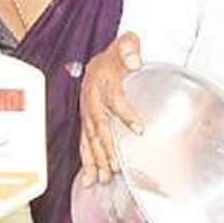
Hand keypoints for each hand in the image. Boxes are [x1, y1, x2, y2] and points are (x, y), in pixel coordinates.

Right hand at [78, 32, 144, 185]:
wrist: (101, 61)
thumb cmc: (117, 55)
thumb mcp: (126, 44)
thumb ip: (130, 49)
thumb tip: (135, 60)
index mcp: (102, 82)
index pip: (115, 99)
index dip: (126, 114)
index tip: (139, 129)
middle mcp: (92, 100)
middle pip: (100, 126)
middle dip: (107, 148)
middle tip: (116, 166)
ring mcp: (87, 114)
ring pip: (90, 139)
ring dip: (97, 160)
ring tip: (103, 178)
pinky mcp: (86, 124)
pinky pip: (84, 144)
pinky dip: (86, 162)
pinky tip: (89, 178)